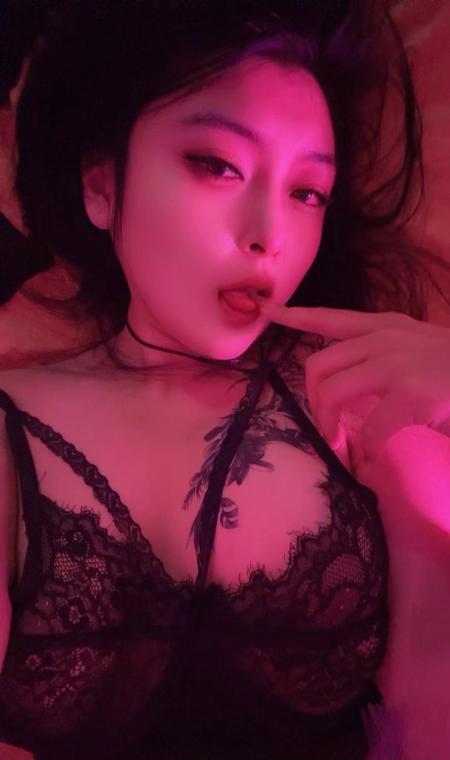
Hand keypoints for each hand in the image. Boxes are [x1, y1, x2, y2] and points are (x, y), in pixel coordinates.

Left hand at [258, 301, 449, 462]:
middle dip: (314, 404)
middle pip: (318, 366)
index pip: (331, 317)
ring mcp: (398, 363)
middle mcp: (387, 337)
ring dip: (331, 429)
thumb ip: (383, 360)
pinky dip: (365, 451)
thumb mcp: (420, 351)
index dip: (296, 316)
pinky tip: (373, 460)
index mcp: (387, 326)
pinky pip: (368, 429)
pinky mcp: (412, 393)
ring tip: (345, 449)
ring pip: (332, 395)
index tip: (268, 311)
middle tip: (330, 431)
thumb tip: (351, 389)